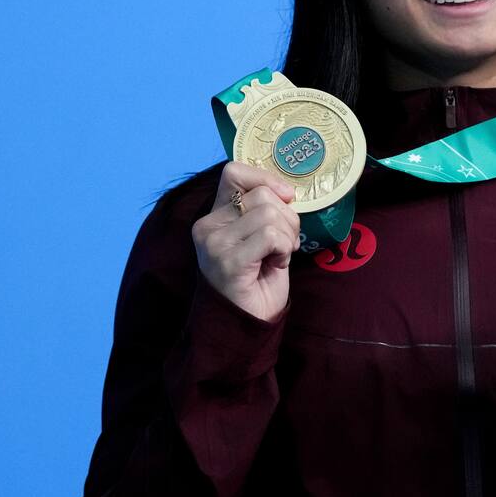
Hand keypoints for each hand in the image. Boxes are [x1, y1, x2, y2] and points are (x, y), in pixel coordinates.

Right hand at [191, 161, 300, 321]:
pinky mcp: (228, 261)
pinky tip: (276, 264)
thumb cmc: (257, 279)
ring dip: (288, 236)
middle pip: (262, 195)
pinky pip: (272, 236)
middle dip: (288, 217)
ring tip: (279, 255)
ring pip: (270, 214)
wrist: (246, 324)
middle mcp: (207, 226)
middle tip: (285, 243)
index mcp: (214, 216)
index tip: (286, 197)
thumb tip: (285, 189)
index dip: (266, 178)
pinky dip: (284, 249)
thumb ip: (265, 209)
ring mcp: (215, 243)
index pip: (234, 172)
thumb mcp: (260, 236)